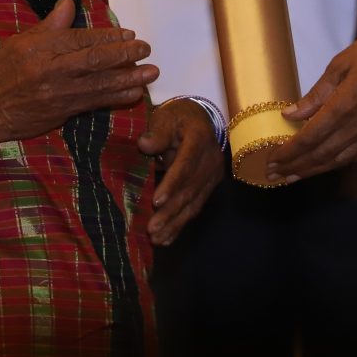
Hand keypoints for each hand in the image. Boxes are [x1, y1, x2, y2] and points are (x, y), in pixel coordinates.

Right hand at [0, 0, 158, 142]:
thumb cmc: (3, 72)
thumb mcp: (20, 43)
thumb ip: (49, 25)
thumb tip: (69, 2)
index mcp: (38, 49)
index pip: (80, 39)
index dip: (108, 36)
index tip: (129, 33)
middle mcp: (50, 72)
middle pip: (94, 61)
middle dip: (124, 54)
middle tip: (145, 49)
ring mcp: (57, 94)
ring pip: (99, 85)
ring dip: (129, 78)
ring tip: (151, 72)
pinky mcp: (62, 113)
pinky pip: (94, 103)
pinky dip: (116, 98)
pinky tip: (134, 93)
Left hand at [137, 99, 224, 244]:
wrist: (200, 119)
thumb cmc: (177, 117)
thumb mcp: (166, 116)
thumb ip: (157, 132)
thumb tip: (144, 145)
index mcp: (199, 138)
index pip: (186, 164)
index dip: (172, 184)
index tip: (156, 201)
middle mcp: (211, 159)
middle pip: (190, 189)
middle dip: (171, 211)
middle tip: (152, 229)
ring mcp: (212, 175)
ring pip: (194, 203)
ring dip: (175, 223)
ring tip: (157, 239)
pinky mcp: (209, 186)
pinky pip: (195, 207)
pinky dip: (181, 224)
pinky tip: (167, 239)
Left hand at [265, 14, 356, 181]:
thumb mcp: (341, 64)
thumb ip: (316, 94)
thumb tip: (291, 114)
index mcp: (345, 106)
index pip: (309, 139)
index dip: (288, 152)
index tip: (270, 159)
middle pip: (320, 156)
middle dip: (294, 167)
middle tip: (271, 174)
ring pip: (337, 161)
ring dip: (311, 171)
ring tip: (291, 177)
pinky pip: (354, 156)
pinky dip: (334, 164)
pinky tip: (322, 165)